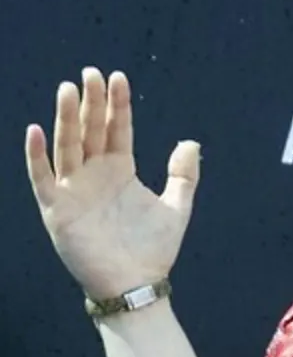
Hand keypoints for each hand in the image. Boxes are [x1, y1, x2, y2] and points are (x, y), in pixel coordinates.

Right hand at [25, 67, 200, 300]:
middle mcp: (94, 175)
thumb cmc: (154, 249)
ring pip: (67, 146)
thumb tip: (191, 141)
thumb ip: (184, 175)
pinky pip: (42, 178)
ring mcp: (74, 190)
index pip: (117, 129)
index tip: (118, 77)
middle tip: (91, 73)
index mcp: (120, 170)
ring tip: (68, 89)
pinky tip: (36, 130)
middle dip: (91, 102)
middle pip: (90, 130)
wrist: (137, 283)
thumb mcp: (177, 207)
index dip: (117, 104)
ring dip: (66, 118)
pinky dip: (37, 156)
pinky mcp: (57, 209)